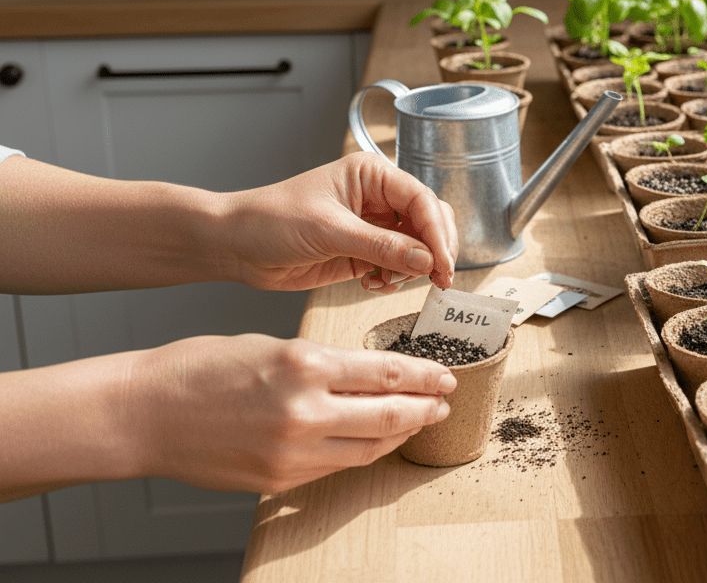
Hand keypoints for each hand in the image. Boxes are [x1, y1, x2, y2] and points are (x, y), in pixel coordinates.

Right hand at [130, 335, 454, 493]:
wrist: (143, 413)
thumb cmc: (200, 368)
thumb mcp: (272, 346)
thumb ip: (324, 364)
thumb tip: (372, 376)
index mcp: (304, 365)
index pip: (388, 372)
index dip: (425, 375)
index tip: (445, 375)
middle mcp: (304, 411)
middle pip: (390, 415)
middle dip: (425, 408)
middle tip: (445, 401)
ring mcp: (292, 452)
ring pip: (368, 448)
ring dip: (400, 435)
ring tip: (418, 422)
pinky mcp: (279, 479)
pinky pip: (335, 465)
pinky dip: (362, 452)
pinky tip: (373, 440)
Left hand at [223, 152, 458, 291]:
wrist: (234, 245)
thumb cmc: (270, 219)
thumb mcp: (329, 230)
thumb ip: (382, 246)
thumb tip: (427, 261)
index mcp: (371, 175)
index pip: (421, 200)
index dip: (437, 233)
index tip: (443, 263)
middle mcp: (376, 198)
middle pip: (428, 221)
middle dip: (434, 251)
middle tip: (438, 279)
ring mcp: (371, 227)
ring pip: (417, 248)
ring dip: (411, 269)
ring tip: (387, 281)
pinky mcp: (363, 254)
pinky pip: (396, 267)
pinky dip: (394, 280)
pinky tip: (375, 285)